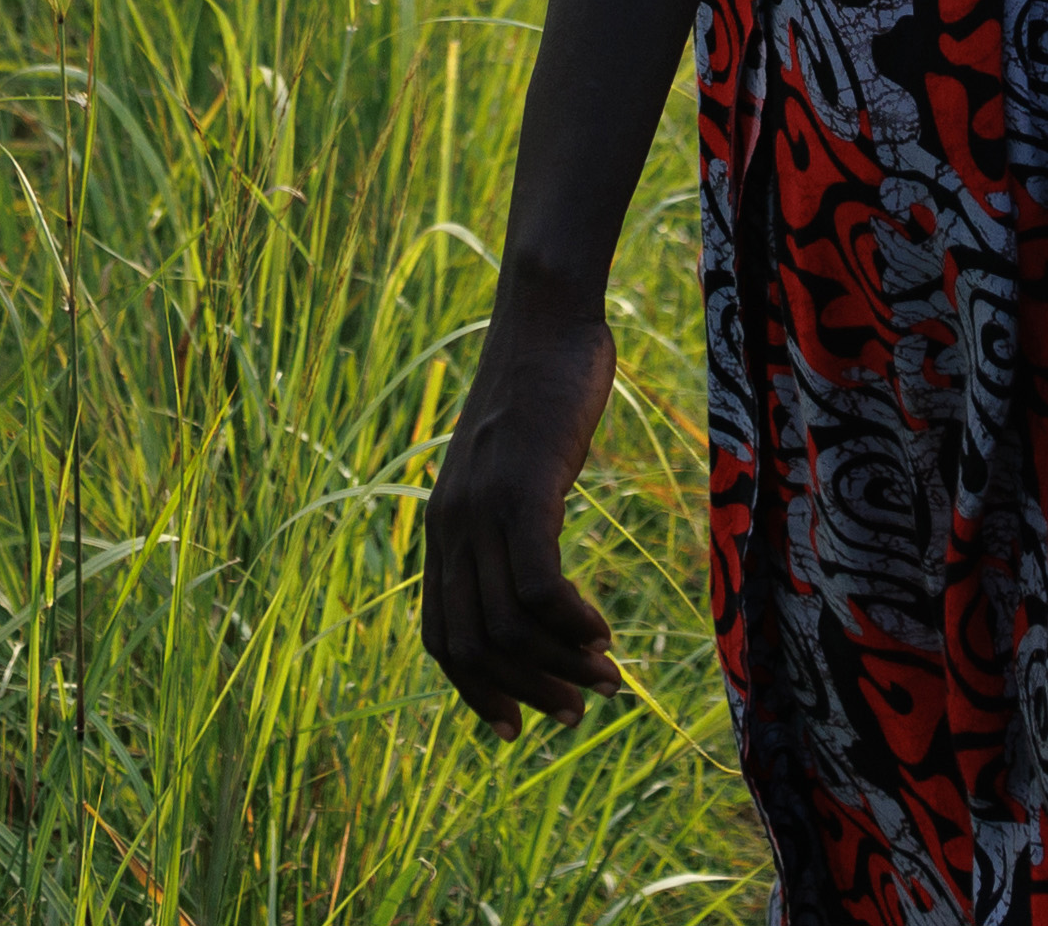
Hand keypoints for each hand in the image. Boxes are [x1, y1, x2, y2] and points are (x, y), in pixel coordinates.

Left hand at [419, 296, 623, 734]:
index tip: (516, 725)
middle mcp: (450, 527)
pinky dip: (572, 626)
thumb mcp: (516, 469)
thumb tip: (539, 586)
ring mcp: (482, 510)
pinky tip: (603, 633)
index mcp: (443, 528)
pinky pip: (539, 588)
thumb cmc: (543, 391)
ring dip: (559, 666)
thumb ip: (513, 523)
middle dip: (525, 692)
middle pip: (473, 645)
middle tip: (578, 709)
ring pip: (508, 626)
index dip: (476, 691)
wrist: (545, 321)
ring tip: (606, 678)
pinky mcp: (522, 491)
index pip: (442, 637)